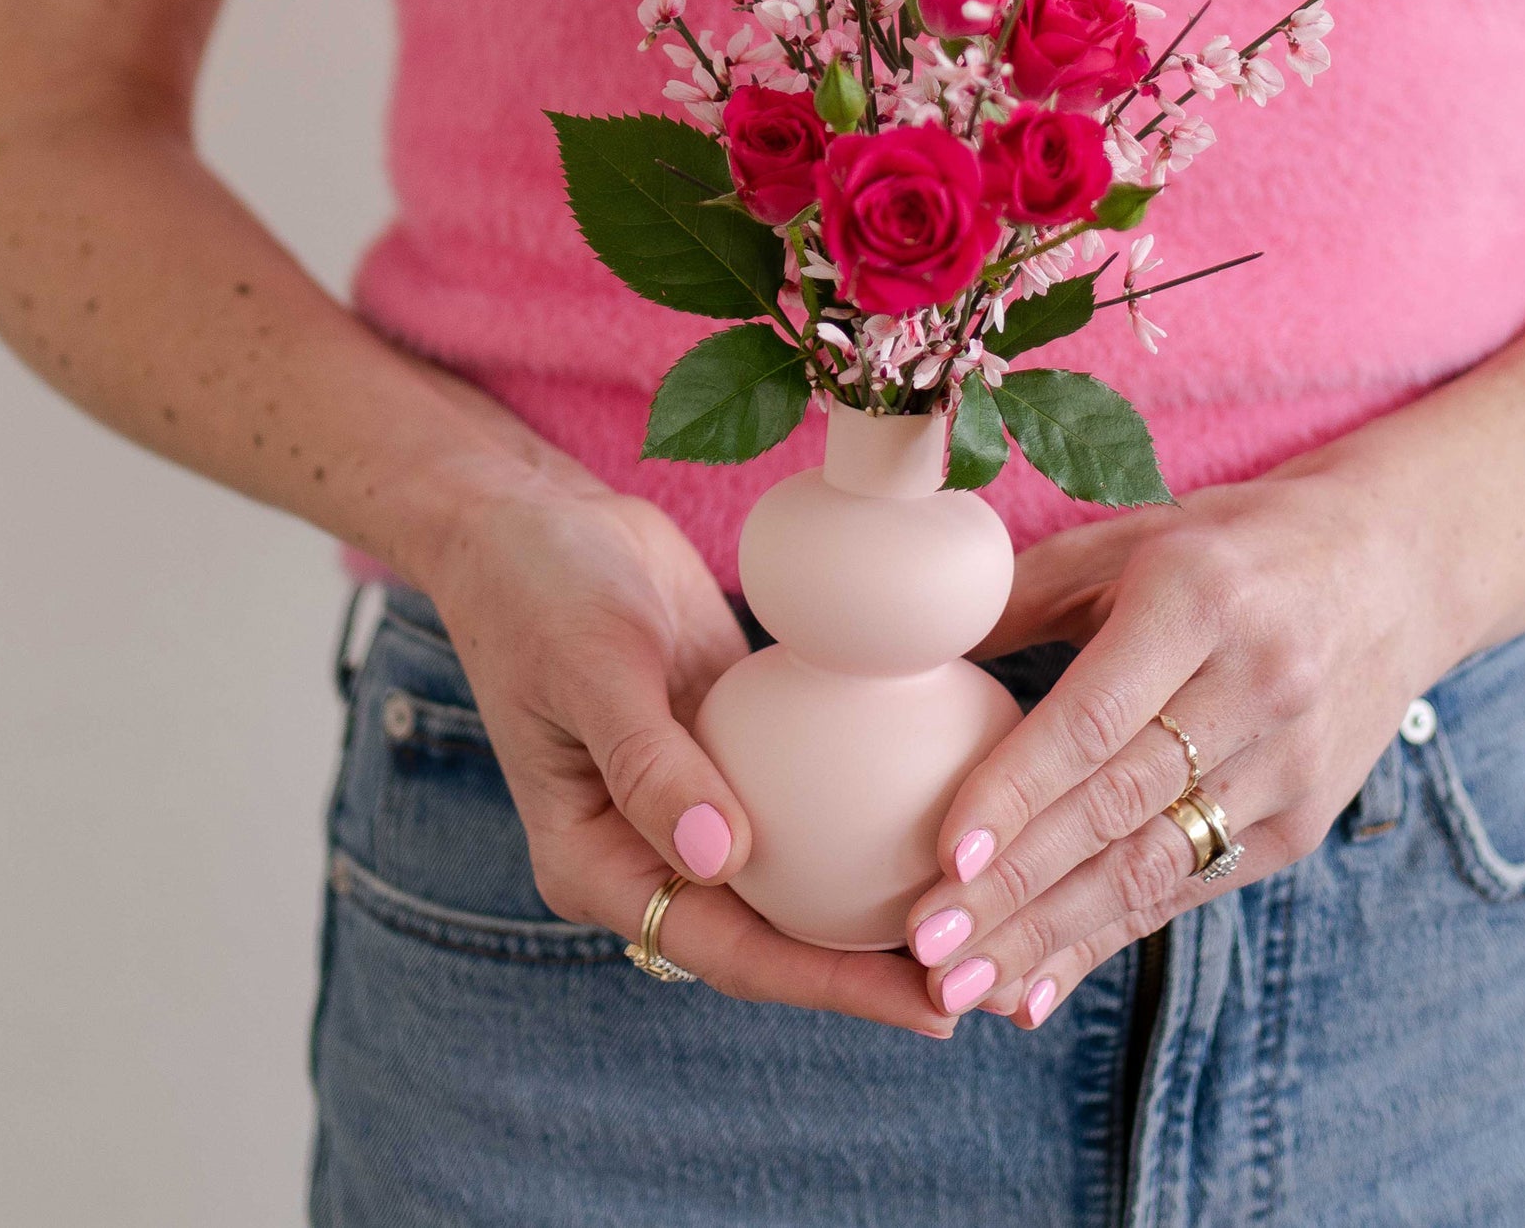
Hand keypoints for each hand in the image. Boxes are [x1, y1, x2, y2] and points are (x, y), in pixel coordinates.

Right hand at [425, 477, 958, 1037]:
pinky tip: (951, 801)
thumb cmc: (539, 593)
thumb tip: (723, 857)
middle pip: (779, 933)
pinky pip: (812, 789)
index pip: (729, 949)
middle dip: (877, 966)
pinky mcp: (735, 746)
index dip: (830, 985)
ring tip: (991, 907)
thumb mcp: (589, 668)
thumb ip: (648, 763)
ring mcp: (697, 800)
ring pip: (805, 872)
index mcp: (599, 865)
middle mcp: (652, 852)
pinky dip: (871, 803)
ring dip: (883, 895)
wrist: (533, 522)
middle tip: (991, 975)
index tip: (924, 1003)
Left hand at [903, 467, 1467, 1023]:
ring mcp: (1289, 762)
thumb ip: (1020, 595)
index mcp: (1196, 598)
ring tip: (965, 987)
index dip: (1018, 789)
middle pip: (1119, 806)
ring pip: (1153, 864)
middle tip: (927, 945)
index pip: (1095, 716)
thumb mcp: (1127, 543)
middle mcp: (1255, 684)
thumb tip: (902, 646)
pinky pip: (1190, 888)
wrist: (1391, 569)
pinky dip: (1107, 938)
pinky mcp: (1304, 820)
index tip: (945, 853)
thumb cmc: (1226, 546)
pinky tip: (1039, 982)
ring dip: (1052, 935)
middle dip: (1018, 886)